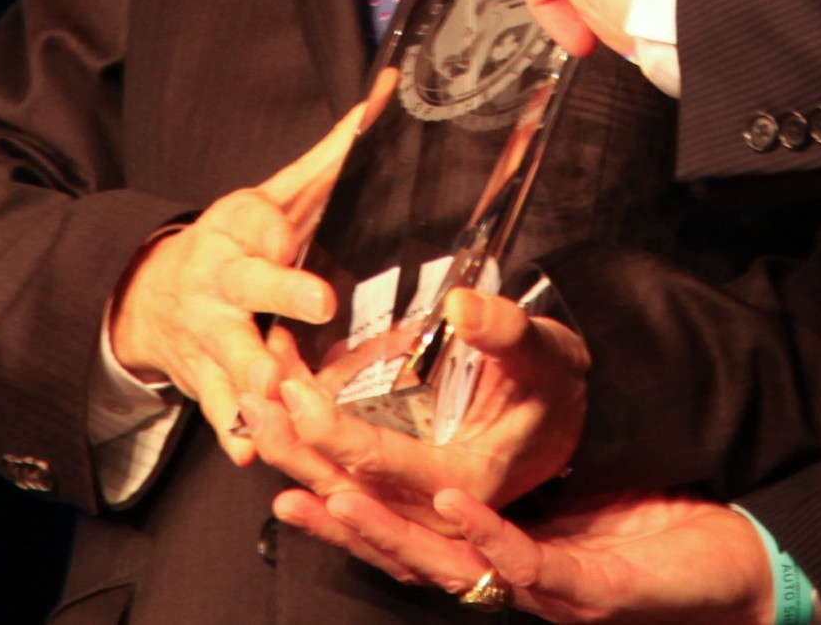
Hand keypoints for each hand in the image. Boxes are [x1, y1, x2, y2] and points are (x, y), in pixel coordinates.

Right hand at [106, 104, 360, 463]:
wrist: (154, 293)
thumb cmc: (242, 239)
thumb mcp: (276, 193)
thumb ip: (331, 153)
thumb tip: (388, 89)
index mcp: (237, 226)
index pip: (253, 219)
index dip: (272, 228)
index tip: (290, 235)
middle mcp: (219, 278)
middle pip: (246, 284)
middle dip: (278, 292)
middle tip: (317, 303)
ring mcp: (208, 333)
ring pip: (229, 352)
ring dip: (251, 370)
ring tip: (274, 387)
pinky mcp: (203, 380)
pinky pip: (215, 409)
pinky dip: (230, 431)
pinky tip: (249, 451)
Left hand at [242, 288, 588, 527]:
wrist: (567, 416)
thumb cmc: (552, 382)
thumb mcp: (542, 348)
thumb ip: (502, 330)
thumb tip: (461, 306)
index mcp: (470, 478)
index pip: (384, 464)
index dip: (333, 430)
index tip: (295, 391)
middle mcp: (439, 511)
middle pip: (348, 488)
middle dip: (293, 440)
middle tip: (256, 389)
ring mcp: (419, 513)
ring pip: (341, 498)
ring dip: (290, 455)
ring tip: (253, 409)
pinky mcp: (405, 503)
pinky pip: (350, 505)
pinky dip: (311, 484)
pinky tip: (278, 467)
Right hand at [277, 481, 777, 623]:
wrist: (731, 576)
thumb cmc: (652, 540)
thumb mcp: (573, 494)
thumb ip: (518, 482)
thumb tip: (465, 444)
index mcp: (493, 551)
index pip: (401, 524)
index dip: (339, 497)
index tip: (281, 458)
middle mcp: (502, 577)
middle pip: (402, 545)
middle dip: (337, 510)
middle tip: (278, 472)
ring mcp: (540, 587)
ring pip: (446, 563)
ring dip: (388, 528)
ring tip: (339, 487)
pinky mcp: (587, 589)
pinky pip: (525, 561)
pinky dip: (485, 534)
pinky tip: (452, 503)